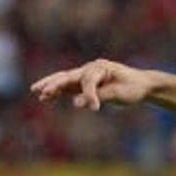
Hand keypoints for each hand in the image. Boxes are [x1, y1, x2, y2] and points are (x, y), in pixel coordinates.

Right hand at [30, 59, 155, 110]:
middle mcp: (91, 69)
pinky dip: (58, 91)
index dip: (90, 95)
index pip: (89, 81)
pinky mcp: (85, 84)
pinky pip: (68, 86)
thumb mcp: (120, 94)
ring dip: (51, 85)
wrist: (140, 84)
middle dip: (54, 83)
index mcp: (102, 68)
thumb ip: (99, 96)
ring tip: (35, 91)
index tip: (95, 108)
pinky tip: (45, 97)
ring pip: (65, 79)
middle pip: (69, 75)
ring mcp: (87, 75)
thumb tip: (75, 102)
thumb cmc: (132, 87)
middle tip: (42, 91)